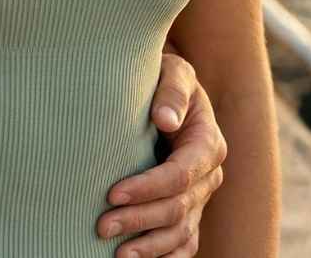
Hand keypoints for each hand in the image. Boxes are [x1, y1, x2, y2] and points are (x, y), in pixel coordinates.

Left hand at [96, 49, 226, 256]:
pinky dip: (165, 257)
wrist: (169, 88)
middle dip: (139, 220)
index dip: (147, 188)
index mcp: (207, 143)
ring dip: (149, 246)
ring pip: (181, 232)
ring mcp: (201, 196)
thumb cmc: (165, 76)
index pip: (179, 175)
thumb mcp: (173, 71)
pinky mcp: (191, 210)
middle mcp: (209, 175)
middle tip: (102, 226)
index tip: (112, 193)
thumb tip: (166, 120)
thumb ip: (171, 91)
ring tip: (117, 254)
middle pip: (177, 208)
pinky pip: (185, 243)